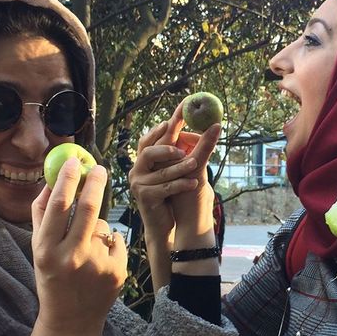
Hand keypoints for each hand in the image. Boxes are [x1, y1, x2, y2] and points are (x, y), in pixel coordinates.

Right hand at [31, 157, 126, 335]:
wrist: (71, 320)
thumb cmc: (51, 277)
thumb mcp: (38, 249)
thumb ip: (41, 214)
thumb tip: (52, 178)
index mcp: (46, 251)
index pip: (59, 206)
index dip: (67, 179)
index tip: (73, 161)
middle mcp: (72, 258)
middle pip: (89, 208)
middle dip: (94, 183)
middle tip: (99, 168)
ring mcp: (97, 265)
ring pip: (103, 226)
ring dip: (96, 228)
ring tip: (86, 251)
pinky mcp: (117, 272)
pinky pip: (116, 241)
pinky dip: (109, 244)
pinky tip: (99, 264)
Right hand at [129, 106, 219, 240]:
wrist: (163, 224)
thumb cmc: (171, 196)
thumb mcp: (175, 171)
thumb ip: (179, 153)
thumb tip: (198, 131)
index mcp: (145, 160)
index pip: (152, 138)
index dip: (165, 125)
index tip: (180, 111)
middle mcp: (138, 169)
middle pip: (149, 151)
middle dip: (167, 146)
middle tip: (184, 145)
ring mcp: (139, 184)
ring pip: (161, 171)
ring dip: (180, 166)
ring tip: (196, 163)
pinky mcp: (145, 198)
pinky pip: (165, 188)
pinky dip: (181, 185)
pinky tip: (194, 183)